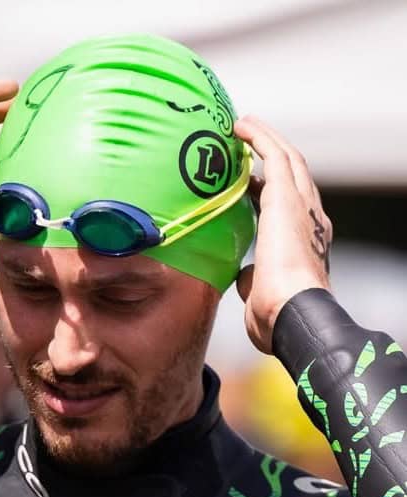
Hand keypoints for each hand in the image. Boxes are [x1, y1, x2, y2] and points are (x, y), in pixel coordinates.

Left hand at [233, 116, 331, 353]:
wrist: (293, 311)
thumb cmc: (277, 314)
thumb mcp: (260, 294)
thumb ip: (253, 279)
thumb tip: (244, 274)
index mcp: (305, 243)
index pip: (289, 207)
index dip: (269, 190)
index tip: (248, 182)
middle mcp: (310, 220)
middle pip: (294, 175)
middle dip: (271, 155)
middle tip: (247, 141)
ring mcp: (303, 206)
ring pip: (288, 159)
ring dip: (266, 139)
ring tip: (243, 126)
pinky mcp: (288, 197)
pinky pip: (275, 155)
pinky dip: (260, 137)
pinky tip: (242, 126)